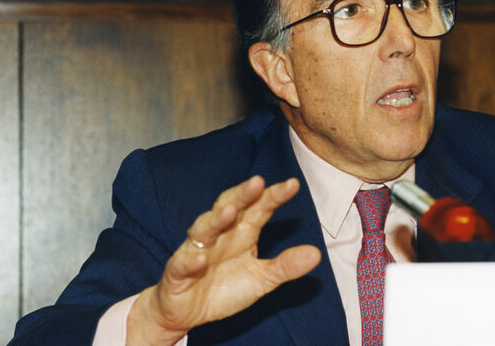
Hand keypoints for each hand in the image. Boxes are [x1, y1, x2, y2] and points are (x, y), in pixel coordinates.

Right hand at [126, 176, 321, 344]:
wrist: (188, 312)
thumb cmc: (225, 287)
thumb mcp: (262, 279)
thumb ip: (286, 266)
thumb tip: (316, 253)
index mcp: (242, 232)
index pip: (259, 208)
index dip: (273, 196)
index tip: (292, 185)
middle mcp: (220, 235)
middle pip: (230, 207)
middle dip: (242, 195)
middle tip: (257, 182)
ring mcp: (197, 250)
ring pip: (204, 229)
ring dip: (215, 219)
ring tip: (229, 211)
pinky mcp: (178, 271)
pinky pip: (183, 262)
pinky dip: (191, 259)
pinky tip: (201, 257)